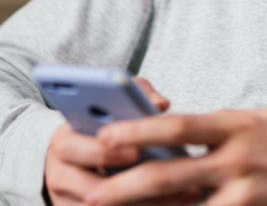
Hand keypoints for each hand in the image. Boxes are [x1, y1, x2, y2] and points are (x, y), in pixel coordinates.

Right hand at [44, 77, 194, 205]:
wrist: (84, 158)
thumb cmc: (102, 127)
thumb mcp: (113, 102)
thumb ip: (136, 93)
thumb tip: (160, 104)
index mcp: (64, 141)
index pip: (72, 148)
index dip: (103, 152)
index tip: (135, 151)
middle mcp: (60, 175)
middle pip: (90, 189)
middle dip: (128, 185)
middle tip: (164, 177)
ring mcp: (69, 202)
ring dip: (147, 203)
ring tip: (183, 192)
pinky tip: (175, 202)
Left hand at [86, 107, 266, 205]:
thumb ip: (231, 123)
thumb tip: (195, 127)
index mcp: (239, 124)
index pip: (179, 125)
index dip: (139, 130)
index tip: (107, 136)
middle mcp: (238, 156)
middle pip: (170, 171)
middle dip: (125, 184)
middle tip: (92, 193)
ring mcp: (246, 192)